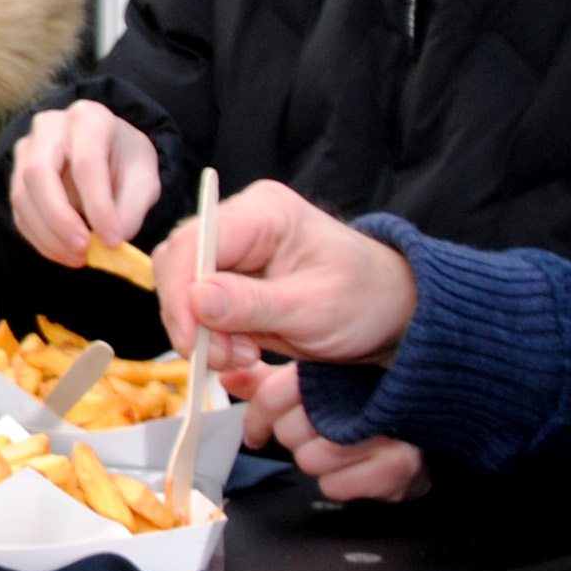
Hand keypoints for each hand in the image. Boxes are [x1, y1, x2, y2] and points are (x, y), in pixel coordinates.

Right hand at [9, 103, 160, 264]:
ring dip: (48, 234)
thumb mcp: (144, 178)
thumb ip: (133, 207)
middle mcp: (50, 126)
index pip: (86, 163)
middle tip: (84, 250)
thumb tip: (112, 240)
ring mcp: (27, 149)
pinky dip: (39, 238)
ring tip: (78, 258)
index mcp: (89, 118)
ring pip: (22, 195)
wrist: (106, 152)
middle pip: (39, 173)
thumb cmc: (125, 162)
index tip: (113, 241)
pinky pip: (19, 211)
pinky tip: (63, 253)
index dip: (98, 206)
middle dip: (60, 219)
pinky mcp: (16, 175)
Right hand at [157, 180, 415, 375]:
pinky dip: (210, 336)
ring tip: (240, 357)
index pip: (197, 241)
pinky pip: (198, 307)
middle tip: (223, 358)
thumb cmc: (366, 300)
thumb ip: (253, 304)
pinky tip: (239, 353)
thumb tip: (196, 301)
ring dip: (201, 332)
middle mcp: (241, 222)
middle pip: (181, 262)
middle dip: (192, 318)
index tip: (193, 343)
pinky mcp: (232, 280)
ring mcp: (234, 251)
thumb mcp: (314, 308)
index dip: (183, 293)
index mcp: (265, 213)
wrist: (390, 312)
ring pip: (183, 288)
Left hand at [234, 364, 437, 502]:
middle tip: (314, 436)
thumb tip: (229, 380)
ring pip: (311, 460)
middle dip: (294, 440)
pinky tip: (353, 469)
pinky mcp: (399, 464)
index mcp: (336, 367)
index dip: (258, 419)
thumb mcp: (313, 387)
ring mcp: (384, 429)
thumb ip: (270, 384)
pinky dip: (339, 484)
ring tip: (336, 450)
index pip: (275, 395)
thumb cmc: (360, 407)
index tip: (256, 433)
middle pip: (290, 431)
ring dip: (317, 463)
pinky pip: (336, 486)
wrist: (419, 431)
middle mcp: (362, 392)